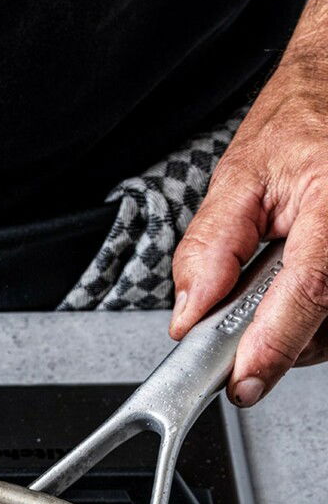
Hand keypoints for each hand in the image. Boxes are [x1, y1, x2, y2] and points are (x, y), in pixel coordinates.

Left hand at [171, 0, 327, 404]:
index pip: (305, 292)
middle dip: (273, 340)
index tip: (242, 383)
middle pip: (322, 324)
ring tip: (277, 281)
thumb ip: (209, 250)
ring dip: (297, 331)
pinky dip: (314, 317)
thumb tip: (189, 314)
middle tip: (239, 314)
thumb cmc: (305, 120)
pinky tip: (299, 288)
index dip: (271, 347)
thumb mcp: (241, 175)